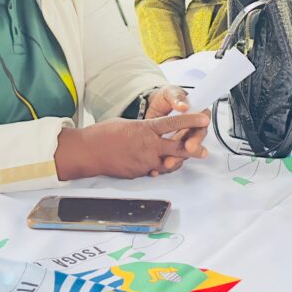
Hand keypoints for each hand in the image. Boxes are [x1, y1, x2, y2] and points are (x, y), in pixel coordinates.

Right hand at [55, 113, 209, 180]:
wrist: (87, 152)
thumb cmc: (103, 134)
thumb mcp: (127, 124)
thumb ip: (144, 129)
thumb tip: (153, 133)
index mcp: (146, 129)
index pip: (174, 124)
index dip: (191, 120)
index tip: (204, 118)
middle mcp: (148, 146)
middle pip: (178, 148)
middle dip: (193, 149)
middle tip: (204, 150)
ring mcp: (144, 162)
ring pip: (168, 164)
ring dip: (177, 162)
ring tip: (184, 159)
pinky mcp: (138, 173)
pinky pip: (153, 171)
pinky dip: (158, 168)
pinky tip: (160, 165)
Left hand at [144, 86, 209, 170]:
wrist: (150, 104)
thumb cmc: (165, 97)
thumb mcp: (170, 92)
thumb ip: (177, 98)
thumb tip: (184, 105)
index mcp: (196, 114)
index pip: (203, 124)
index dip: (199, 133)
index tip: (193, 140)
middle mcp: (191, 128)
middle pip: (195, 141)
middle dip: (191, 148)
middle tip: (186, 150)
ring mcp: (181, 138)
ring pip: (183, 152)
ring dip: (177, 158)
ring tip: (167, 162)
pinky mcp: (169, 146)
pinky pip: (170, 156)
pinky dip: (163, 163)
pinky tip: (158, 167)